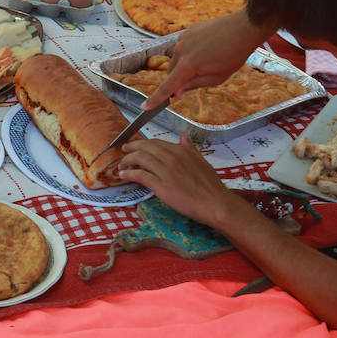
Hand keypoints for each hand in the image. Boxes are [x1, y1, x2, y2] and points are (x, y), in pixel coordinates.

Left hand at [116, 133, 237, 226]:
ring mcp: (166, 171)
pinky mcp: (161, 186)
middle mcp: (172, 157)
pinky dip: (128, 173)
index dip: (143, 144)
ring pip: (139, 159)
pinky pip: (139, 175)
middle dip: (131, 147)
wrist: (215, 203)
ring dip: (127, 160)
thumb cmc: (210, 185)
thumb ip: (190, 148)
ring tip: (121, 165)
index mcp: (181, 150)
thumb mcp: (201, 161)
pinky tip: (123, 175)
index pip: (156, 143)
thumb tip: (184, 134)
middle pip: (145, 147)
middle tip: (123, 151)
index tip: (136, 146)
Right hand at [142, 8, 275, 108]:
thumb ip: (193, 85)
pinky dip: (190, 52)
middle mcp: (180, 51)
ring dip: (185, 64)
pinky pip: (183, 46)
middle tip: (198, 78)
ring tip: (207, 60)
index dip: (155, 99)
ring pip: (176, 59)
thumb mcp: (216, 78)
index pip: (167, 86)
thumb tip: (176, 91)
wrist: (243, 28)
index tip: (145, 107)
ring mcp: (183, 38)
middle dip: (179, 79)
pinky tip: (207, 49)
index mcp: (187, 66)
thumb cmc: (233, 55)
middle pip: (171, 72)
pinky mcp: (188, 30)